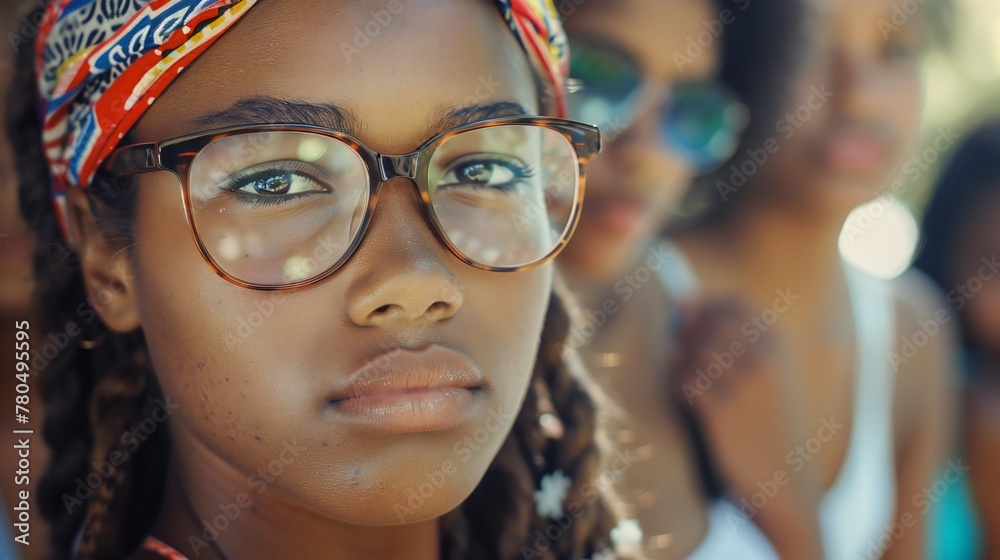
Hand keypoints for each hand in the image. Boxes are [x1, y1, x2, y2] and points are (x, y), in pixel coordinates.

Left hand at [670, 299, 823, 557]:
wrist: (785, 484)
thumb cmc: (768, 425)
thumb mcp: (770, 375)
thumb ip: (736, 339)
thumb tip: (684, 303)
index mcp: (779, 343)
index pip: (731, 303)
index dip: (703, 309)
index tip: (692, 325)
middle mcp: (764, 356)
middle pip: (704, 324)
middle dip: (686, 338)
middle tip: (688, 363)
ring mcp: (743, 381)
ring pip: (691, 350)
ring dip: (680, 364)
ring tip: (690, 385)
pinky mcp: (722, 409)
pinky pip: (683, 379)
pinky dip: (678, 387)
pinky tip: (691, 403)